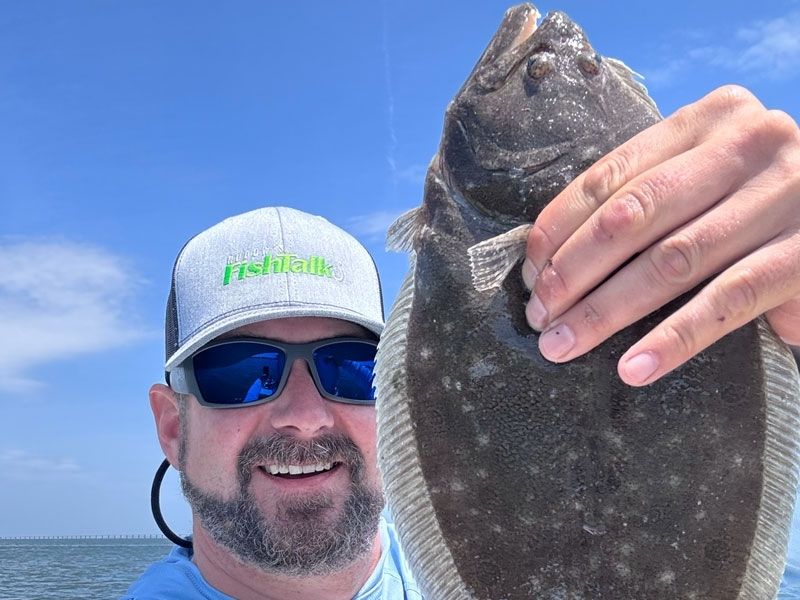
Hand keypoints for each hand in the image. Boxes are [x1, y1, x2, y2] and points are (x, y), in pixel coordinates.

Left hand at [522, 85, 799, 385]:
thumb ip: (645, 193)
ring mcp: (785, 197)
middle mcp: (748, 144)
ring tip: (563, 344)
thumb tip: (550, 254)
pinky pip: (725, 302)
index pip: (611, 175)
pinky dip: (673, 338)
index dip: (560, 226)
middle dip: (572, 271)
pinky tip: (632, 368)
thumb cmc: (755, 197)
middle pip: (632, 216)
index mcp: (708, 118)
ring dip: (605, 310)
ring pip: (670, 261)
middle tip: (538, 315)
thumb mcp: (704, 173)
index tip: (529, 270)